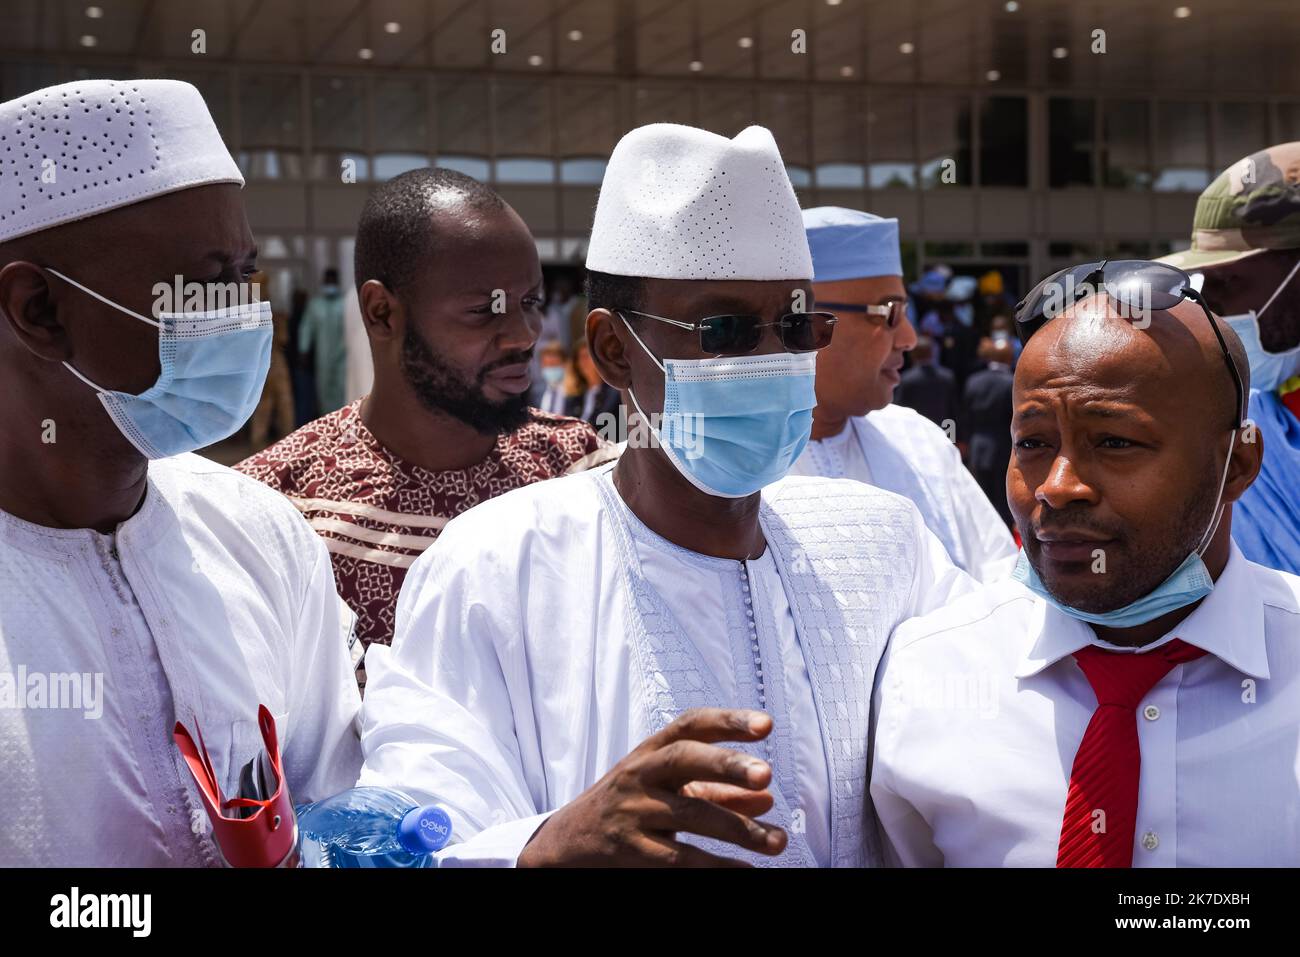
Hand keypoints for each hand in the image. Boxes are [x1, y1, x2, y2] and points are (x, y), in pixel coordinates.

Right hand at [517, 708, 786, 866]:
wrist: (567, 843)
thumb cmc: (631, 806)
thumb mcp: (667, 789)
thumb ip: (718, 791)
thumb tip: (768, 800)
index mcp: (652, 751)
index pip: (691, 725)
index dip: (728, 721)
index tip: (767, 726)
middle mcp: (640, 774)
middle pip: (685, 758)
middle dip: (727, 765)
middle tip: (767, 775)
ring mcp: (633, 812)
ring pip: (689, 814)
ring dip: (738, 829)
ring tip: (778, 842)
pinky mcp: (631, 851)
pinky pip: (679, 858)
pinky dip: (716, 865)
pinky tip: (745, 869)